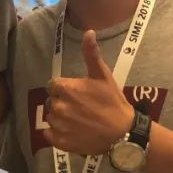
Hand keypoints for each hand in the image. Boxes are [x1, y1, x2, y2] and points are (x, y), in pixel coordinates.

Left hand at [44, 30, 133, 155]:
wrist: (123, 133)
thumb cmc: (113, 102)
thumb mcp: (102, 75)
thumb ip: (91, 53)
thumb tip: (88, 31)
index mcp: (65, 88)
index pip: (53, 86)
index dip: (64, 89)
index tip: (78, 94)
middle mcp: (58, 106)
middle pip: (51, 101)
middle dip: (63, 103)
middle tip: (81, 108)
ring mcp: (58, 125)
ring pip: (51, 117)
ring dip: (61, 118)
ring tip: (79, 121)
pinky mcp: (59, 141)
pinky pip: (49, 134)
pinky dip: (58, 134)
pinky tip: (73, 132)